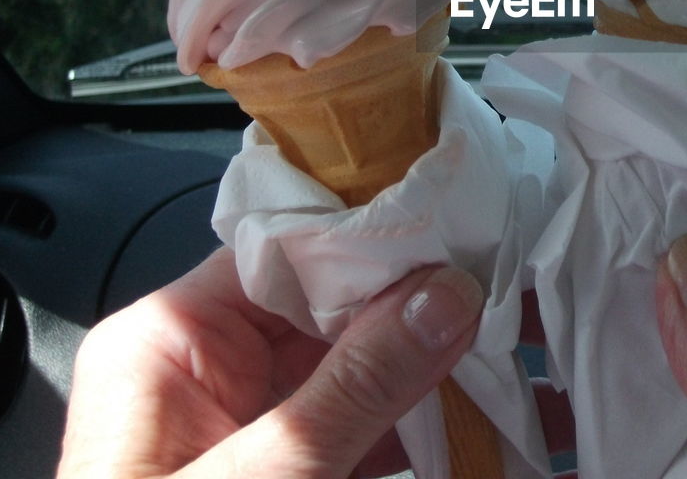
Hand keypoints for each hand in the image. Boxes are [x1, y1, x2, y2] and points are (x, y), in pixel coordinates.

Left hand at [58, 247, 483, 478]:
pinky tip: (484, 420)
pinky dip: (424, 427)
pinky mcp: (293, 469)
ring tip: (514, 352)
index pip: (285, 250)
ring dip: (436, 368)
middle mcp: (212, 367)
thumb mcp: (266, 474)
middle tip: (505, 293)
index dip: (373, 236)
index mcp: (172, 340)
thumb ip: (358, 384)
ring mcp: (257, 422)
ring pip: (362, 368)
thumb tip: (444, 297)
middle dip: (422, 305)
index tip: (455, 231)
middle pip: (335, 308)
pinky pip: (367, 428)